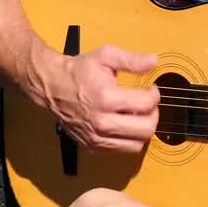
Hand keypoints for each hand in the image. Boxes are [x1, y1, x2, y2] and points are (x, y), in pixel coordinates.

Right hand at [44, 45, 159, 151]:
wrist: (52, 86)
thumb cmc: (79, 71)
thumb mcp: (106, 56)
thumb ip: (132, 60)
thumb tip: (153, 61)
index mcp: (106, 98)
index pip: (146, 104)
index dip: (155, 95)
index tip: (151, 90)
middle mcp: (102, 122)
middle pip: (146, 129)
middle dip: (153, 115)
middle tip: (148, 104)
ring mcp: (96, 137)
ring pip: (136, 145)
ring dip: (143, 130)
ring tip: (137, 115)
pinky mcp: (92, 147)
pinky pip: (122, 150)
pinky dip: (128, 139)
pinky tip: (124, 124)